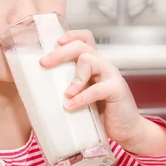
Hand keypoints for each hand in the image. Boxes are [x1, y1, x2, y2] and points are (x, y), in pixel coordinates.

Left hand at [39, 30, 165, 154]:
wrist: (125, 130)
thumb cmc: (102, 114)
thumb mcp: (81, 97)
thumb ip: (68, 88)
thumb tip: (40, 88)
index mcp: (94, 64)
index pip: (84, 39)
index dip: (71, 36)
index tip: (56, 42)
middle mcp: (103, 65)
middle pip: (81, 47)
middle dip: (60, 53)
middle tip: (44, 63)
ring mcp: (111, 75)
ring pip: (89, 60)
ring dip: (74, 77)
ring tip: (66, 94)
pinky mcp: (117, 89)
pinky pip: (97, 88)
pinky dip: (81, 98)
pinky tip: (70, 106)